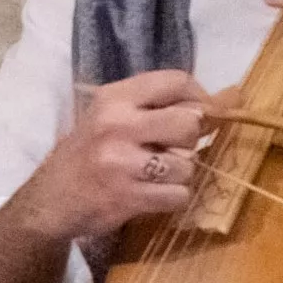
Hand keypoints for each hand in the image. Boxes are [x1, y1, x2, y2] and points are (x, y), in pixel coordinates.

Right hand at [8, 69, 213, 244]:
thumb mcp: (113, 117)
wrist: (49, 200)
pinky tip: (151, 195)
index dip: (200, 97)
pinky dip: (172, 198)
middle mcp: (117, 125)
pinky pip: (178, 195)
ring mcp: (120, 163)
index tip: (200, 114)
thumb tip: (233, 97)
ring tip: (155, 176)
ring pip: (187, 164)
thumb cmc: (87, 153)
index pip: (176, 81)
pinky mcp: (126, 197)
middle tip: (171, 149)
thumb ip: (162, 106)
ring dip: (179, 175)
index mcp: (113, 98)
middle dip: (190, 141)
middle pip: (189, 123)